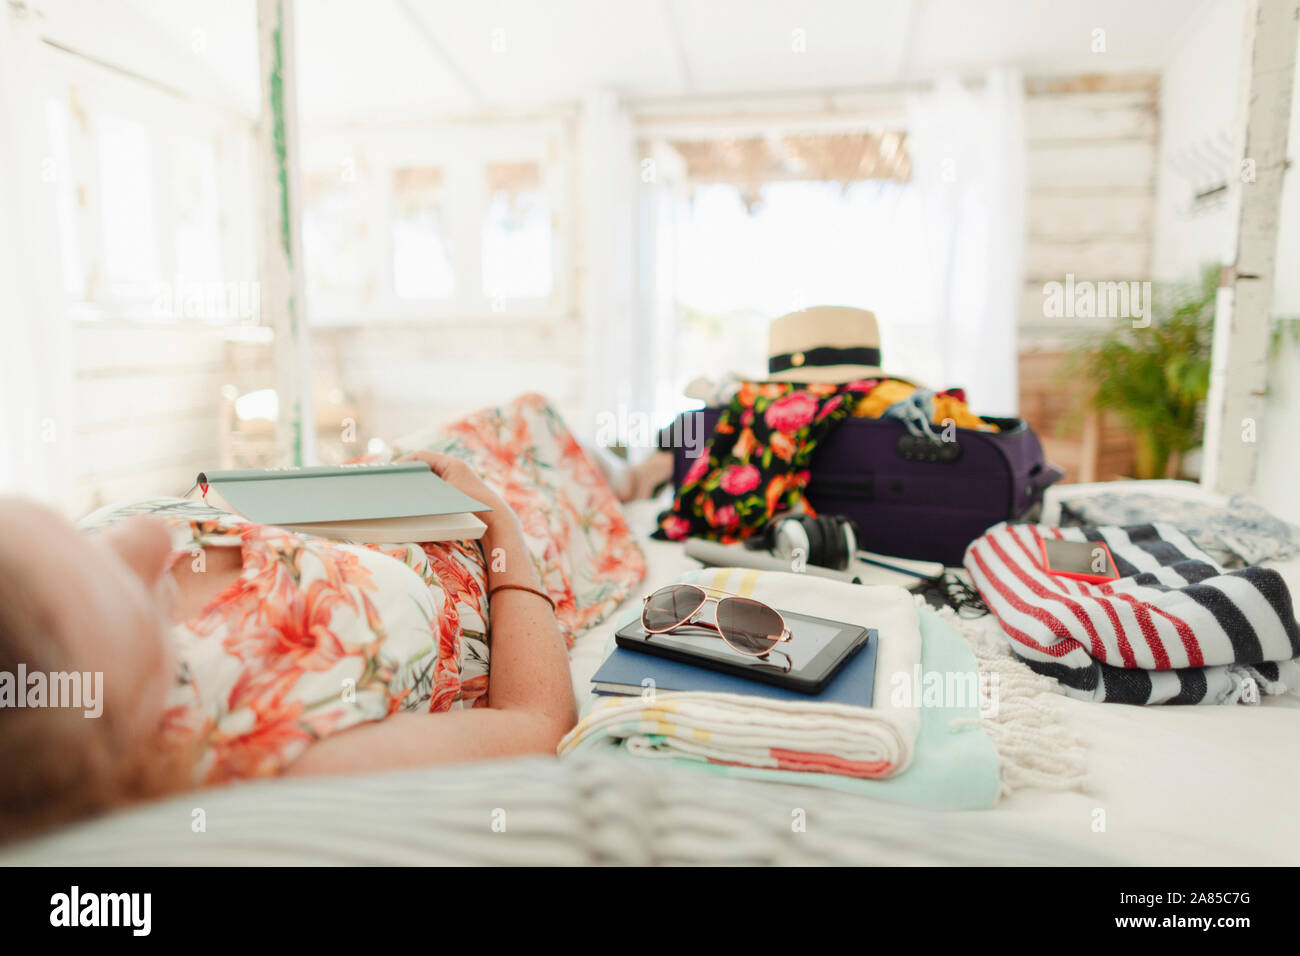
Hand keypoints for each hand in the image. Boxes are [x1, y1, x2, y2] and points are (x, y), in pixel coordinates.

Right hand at [397, 451, 511, 529]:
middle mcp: (455, 469)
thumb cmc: (471, 507)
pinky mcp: (458, 491)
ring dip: (418, 483)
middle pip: (425, 466)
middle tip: (393, 482)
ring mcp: (457, 480)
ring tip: (402, 491)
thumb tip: (406, 489)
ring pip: (431, 477)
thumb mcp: (443, 498)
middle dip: (409, 474)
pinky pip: (438, 487)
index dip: (405, 463)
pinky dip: (427, 491)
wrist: (495, 520)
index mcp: (452, 464)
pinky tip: (418, 500)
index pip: (421, 457)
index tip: (391, 472)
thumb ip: (424, 491)